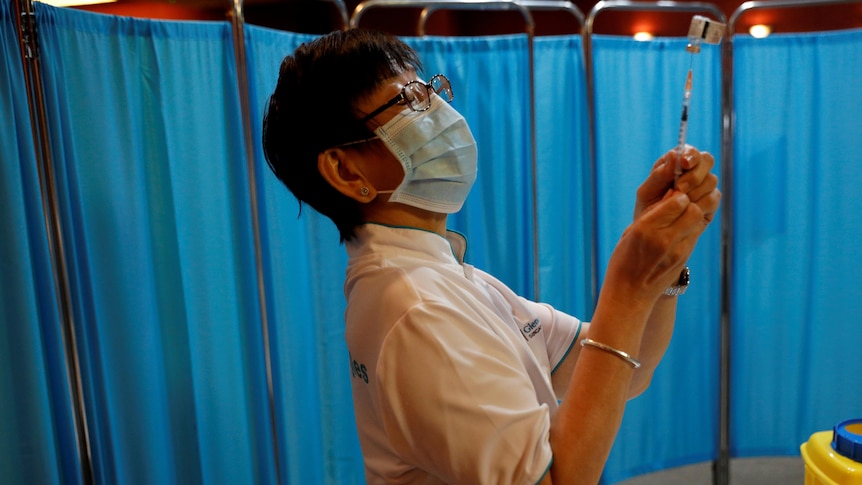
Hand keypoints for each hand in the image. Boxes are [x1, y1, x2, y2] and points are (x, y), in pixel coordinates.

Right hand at [603, 146, 720, 305]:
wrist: (629, 294)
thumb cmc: (624, 260)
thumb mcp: (630, 233)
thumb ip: (652, 215)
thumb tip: (673, 196)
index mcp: (644, 229)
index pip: (676, 200)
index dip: (677, 193)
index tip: (671, 192)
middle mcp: (663, 239)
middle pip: (692, 208)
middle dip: (688, 199)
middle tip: (680, 199)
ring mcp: (677, 250)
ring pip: (697, 218)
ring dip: (693, 210)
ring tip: (682, 211)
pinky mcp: (684, 257)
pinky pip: (696, 231)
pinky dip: (692, 223)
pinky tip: (683, 224)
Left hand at [634, 145, 719, 224]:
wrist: (653, 231)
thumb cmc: (648, 207)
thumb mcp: (648, 190)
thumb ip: (660, 173)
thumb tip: (674, 155)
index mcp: (677, 163)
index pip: (691, 151)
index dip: (691, 155)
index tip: (684, 164)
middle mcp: (694, 171)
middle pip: (707, 161)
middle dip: (693, 175)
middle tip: (679, 188)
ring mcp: (704, 186)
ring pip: (711, 180)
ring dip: (694, 191)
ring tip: (679, 201)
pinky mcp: (710, 202)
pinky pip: (713, 198)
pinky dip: (700, 204)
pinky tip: (686, 210)